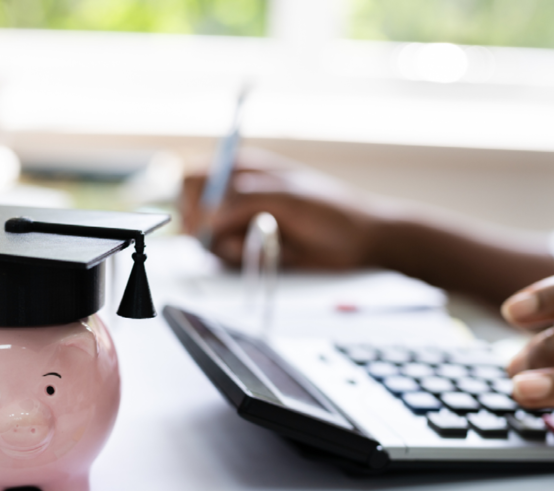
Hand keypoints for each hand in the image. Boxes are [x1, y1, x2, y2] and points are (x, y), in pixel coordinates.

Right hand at [178, 164, 395, 268]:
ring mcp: (241, 222)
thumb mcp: (288, 198)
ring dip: (227, 246)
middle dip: (206, 228)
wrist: (360, 242)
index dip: (193, 198)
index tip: (206, 217)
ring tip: (260, 242)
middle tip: (233, 234)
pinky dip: (238, 258)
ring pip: (206, 238)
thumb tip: (208, 218)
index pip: (194, 177)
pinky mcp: (248, 247)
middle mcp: (236, 195)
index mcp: (242, 169)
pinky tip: (264, 252)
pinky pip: (224, 256)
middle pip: (193, 211)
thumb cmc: (331, 210)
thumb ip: (243, 202)